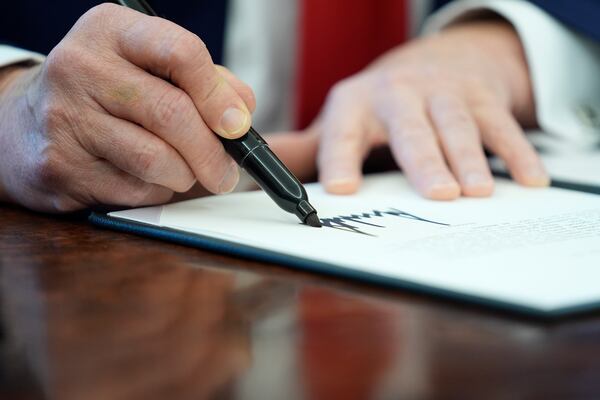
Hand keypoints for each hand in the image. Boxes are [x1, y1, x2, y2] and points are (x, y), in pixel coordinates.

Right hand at [0, 4, 254, 211]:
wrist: (23, 125)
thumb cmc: (103, 94)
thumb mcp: (146, 67)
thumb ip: (202, 82)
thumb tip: (242, 111)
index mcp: (111, 31)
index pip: (180, 52)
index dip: (219, 95)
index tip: (239, 126)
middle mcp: (81, 66)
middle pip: (172, 114)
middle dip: (212, 153)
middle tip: (226, 173)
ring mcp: (64, 117)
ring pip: (156, 159)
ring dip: (185, 176)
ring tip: (184, 173)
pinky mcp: (59, 165)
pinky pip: (132, 190)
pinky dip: (154, 191)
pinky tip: (144, 179)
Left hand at [272, 20, 548, 199]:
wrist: (435, 64)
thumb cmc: (380, 107)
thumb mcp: (341, 122)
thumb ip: (306, 151)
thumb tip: (253, 178)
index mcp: (356, 104)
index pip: (343, 132)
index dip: (342, 158)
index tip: (343, 190)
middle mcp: (399, 95)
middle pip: (411, 129)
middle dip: (423, 161)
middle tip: (436, 196)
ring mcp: (444, 94)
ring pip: (457, 126)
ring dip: (470, 159)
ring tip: (477, 193)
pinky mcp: (482, 98)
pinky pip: (503, 125)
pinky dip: (517, 152)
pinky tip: (528, 180)